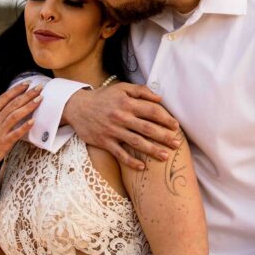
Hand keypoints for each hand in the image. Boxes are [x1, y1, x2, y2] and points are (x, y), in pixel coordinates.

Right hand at [0, 82, 42, 177]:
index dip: (16, 89)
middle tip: (39, 87)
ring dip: (29, 106)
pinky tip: (33, 121)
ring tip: (40, 99)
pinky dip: (24, 127)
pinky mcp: (4, 143)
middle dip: (27, 94)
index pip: (4, 98)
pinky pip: (16, 133)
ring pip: (15, 115)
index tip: (27, 83)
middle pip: (13, 104)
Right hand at [64, 83, 181, 170]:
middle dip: (164, 137)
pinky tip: (142, 166)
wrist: (77, 107)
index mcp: (127, 103)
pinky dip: (130, 161)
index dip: (165, 119)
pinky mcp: (105, 142)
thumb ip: (141, 91)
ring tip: (165, 157)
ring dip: (152, 150)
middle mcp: (121, 117)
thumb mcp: (121, 88)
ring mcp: (113, 131)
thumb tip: (160, 98)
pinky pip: (120, 154)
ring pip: (136, 142)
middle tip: (177, 144)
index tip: (176, 126)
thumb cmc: (102, 97)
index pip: (151, 111)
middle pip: (147, 128)